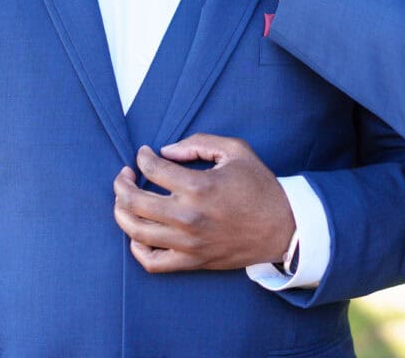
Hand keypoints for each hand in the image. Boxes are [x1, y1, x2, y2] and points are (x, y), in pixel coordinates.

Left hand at [112, 135, 294, 272]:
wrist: (283, 228)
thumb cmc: (259, 186)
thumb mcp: (236, 150)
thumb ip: (199, 142)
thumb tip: (166, 151)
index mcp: (200, 186)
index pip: (153, 168)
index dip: (143, 156)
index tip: (145, 153)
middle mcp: (189, 216)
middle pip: (134, 201)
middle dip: (121, 183)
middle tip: (125, 175)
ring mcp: (188, 243)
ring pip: (136, 231)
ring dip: (121, 212)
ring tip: (124, 200)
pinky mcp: (192, 261)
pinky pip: (152, 262)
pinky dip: (137, 248)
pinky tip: (139, 233)